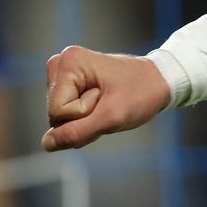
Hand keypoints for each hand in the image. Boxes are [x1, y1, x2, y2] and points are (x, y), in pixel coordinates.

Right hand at [42, 45, 172, 151]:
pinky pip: (67, 115)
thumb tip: (47, 143)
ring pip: (60, 118)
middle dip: (84, 118)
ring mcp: (63, 75)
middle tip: (109, 102)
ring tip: (108, 102)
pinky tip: (102, 104)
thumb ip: (77, 132)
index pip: (57, 111)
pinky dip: (86, 117)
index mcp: (69, 62)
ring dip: (86, 119)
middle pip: (55, 115)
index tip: (107, 97)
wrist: (160, 81)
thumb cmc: (141, 93)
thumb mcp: (111, 117)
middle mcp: (60, 64)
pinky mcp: (69, 85)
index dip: (85, 113)